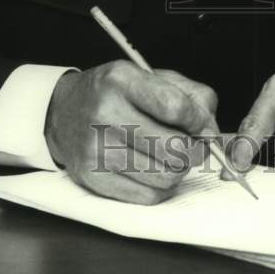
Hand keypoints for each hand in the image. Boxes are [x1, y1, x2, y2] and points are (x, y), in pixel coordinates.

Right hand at [45, 61, 218, 204]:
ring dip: (178, 169)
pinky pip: (148, 196)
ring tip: (170, 156)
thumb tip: (210, 130)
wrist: (64, 112)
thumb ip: (191, 95)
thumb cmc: (117, 94)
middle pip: (174, 147)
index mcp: (121, 80)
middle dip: (194, 149)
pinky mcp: (93, 178)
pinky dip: (160, 187)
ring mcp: (96, 149)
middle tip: (191, 144)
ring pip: (165, 176)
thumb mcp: (151, 76)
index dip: (199, 120)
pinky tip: (153, 168)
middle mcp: (105, 113)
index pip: (175, 107)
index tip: (202, 124)